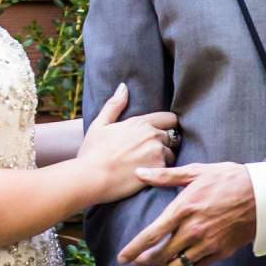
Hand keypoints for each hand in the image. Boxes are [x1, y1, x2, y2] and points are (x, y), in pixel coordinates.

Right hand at [76, 83, 180, 201]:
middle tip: (150, 153)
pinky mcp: (159, 169)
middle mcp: (152, 135)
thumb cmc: (92, 152)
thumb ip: (114, 105)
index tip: (160, 134)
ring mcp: (157, 152)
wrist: (91, 178)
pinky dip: (160, 171)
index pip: (170, 118)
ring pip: (172, 154)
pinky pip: (169, 169)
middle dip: (166, 143)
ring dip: (164, 158)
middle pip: (173, 136)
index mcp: (140, 122)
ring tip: (147, 165)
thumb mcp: (99, 125)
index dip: (167, 126)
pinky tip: (147, 175)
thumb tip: (123, 87)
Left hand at [117, 161, 253, 265]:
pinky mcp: (221, 252)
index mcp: (183, 209)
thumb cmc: (228, 179)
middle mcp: (193, 230)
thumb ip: (165, 176)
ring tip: (158, 260)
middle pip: (160, 256)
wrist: (263, 194)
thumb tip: (140, 173)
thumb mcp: (196, 172)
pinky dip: (186, 265)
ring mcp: (207, 243)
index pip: (150, 235)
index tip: (122, 258)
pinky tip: (181, 258)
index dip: (133, 250)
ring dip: (164, 265)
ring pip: (177, 265)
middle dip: (144, 261)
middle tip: (136, 261)